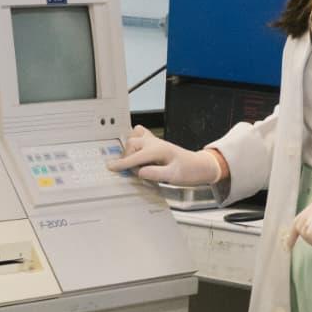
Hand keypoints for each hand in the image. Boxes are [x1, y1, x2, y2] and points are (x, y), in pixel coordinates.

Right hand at [106, 125, 222, 185]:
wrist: (200, 166)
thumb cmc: (189, 171)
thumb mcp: (174, 177)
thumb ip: (156, 174)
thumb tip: (139, 172)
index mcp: (159, 150)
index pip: (135, 157)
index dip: (122, 163)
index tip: (111, 167)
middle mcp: (155, 143)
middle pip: (131, 145)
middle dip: (127, 158)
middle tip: (131, 172)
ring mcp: (155, 141)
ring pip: (134, 139)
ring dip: (130, 150)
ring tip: (134, 163)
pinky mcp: (156, 143)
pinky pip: (141, 134)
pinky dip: (134, 140)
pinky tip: (134, 150)